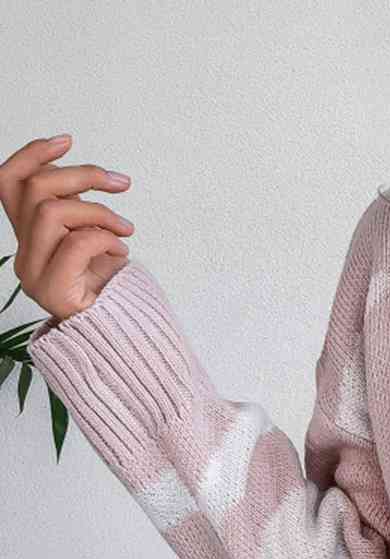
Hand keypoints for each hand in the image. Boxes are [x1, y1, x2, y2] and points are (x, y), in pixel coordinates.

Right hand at [0, 133, 134, 321]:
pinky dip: (105, 239)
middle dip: (83, 176)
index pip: (8, 182)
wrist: (115, 335)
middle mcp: (24, 254)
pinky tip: (121, 251)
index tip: (68, 140)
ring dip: (99, 211)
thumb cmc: (105, 288)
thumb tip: (91, 176)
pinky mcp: (52, 290)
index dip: (33, 154)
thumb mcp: (89, 239)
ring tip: (126, 228)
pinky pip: (76, 243)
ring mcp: (34, 273)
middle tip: (120, 183)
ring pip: (54, 211)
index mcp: (27, 237)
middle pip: (36, 189)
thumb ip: (78, 211)